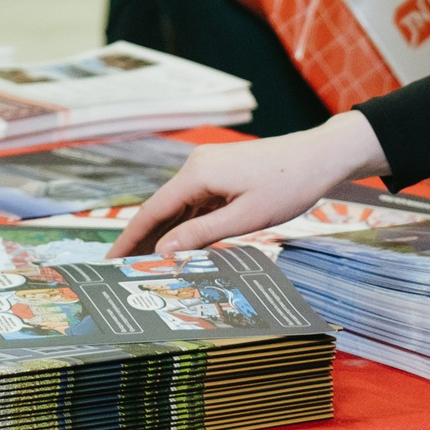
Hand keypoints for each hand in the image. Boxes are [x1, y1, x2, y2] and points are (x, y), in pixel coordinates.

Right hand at [110, 111, 390, 255]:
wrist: (320, 156)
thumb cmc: (288, 186)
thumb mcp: (245, 218)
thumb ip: (201, 235)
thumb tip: (163, 251)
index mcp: (197, 173)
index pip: (152, 211)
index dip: (130, 238)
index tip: (108, 262)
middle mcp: (197, 166)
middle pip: (161, 209)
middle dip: (142, 241)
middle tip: (121, 273)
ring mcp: (209, 168)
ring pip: (179, 208)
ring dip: (165, 235)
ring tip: (146, 266)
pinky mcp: (222, 173)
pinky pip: (197, 203)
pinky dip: (186, 226)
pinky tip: (181, 247)